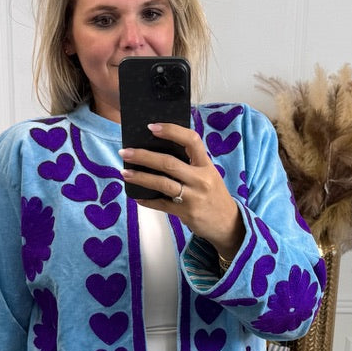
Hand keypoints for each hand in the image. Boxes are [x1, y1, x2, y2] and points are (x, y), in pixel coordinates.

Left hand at [119, 123, 244, 259]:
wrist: (227, 223)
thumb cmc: (213, 194)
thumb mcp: (209, 174)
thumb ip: (191, 163)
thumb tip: (159, 151)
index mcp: (206, 165)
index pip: (191, 141)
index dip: (172, 131)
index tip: (152, 127)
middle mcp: (200, 179)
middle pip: (169, 163)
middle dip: (144, 156)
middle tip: (125, 152)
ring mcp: (193, 197)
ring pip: (162, 183)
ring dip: (141, 177)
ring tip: (125, 172)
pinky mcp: (185, 213)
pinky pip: (161, 205)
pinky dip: (147, 200)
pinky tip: (136, 195)